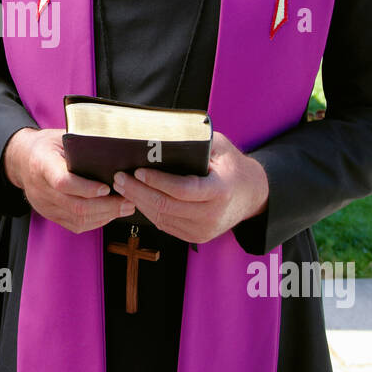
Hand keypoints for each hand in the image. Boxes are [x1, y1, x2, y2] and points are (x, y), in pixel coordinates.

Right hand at [4, 128, 134, 233]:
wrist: (22, 160)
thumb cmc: (46, 146)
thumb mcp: (60, 137)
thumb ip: (81, 144)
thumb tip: (113, 148)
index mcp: (42, 164)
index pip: (62, 182)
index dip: (85, 188)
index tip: (106, 187)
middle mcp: (41, 189)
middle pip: (75, 206)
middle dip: (106, 206)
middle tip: (128, 200)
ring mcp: (45, 205)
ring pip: (78, 219)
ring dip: (106, 215)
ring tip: (126, 207)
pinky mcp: (50, 215)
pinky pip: (76, 225)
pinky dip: (97, 221)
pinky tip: (111, 213)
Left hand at [111, 131, 268, 244]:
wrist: (251, 195)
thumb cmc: (231, 166)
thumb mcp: (219, 147)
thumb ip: (194, 141)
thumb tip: (160, 134)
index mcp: (219, 191)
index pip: (182, 190)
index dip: (156, 181)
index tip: (137, 170)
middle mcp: (211, 215)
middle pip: (166, 206)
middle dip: (138, 191)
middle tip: (119, 177)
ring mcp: (203, 230)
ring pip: (161, 217)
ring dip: (138, 201)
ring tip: (121, 185)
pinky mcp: (195, 237)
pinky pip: (165, 224)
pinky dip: (148, 210)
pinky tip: (136, 197)